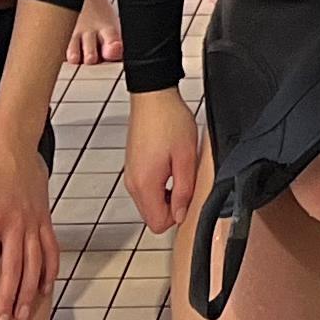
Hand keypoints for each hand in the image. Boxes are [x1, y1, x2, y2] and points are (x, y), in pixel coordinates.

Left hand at [0, 128, 61, 319]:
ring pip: (35, 264)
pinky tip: (46, 288)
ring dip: (29, 291)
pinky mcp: (44, 219)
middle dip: (5, 299)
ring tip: (23, 314)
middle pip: (12, 269)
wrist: (14, 142)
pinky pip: (51, 249)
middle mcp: (16, 223)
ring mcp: (33, 222)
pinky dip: (50, 270)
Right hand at [122, 88, 201, 236]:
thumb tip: (181, 215)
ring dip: (166, 195)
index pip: (157, 223)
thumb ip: (184, 190)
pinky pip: (146, 188)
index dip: (177, 216)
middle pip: (151, 216)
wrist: (153, 96)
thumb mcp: (186, 157)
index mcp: (145, 184)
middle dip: (172, 206)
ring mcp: (131, 174)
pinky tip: (170, 165)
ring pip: (149, 202)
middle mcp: (133, 183)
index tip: (188, 197)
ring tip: (178, 170)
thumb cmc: (169, 120)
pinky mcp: (133, 166)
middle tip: (186, 183)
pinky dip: (159, 184)